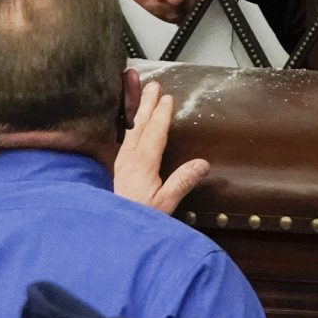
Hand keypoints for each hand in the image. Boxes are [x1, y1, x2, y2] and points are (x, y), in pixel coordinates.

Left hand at [114, 80, 209, 212]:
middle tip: (153, 85)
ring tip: (141, 94)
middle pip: (139, 125)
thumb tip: (202, 164)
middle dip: (146, 104)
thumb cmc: (141, 217)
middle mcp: (129, 160)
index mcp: (142, 164)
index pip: (154, 133)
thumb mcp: (166, 203)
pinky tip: (131, 122)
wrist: (116, 231)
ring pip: (129, 130)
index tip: (167, 98)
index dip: (161, 115)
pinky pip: (124, 138)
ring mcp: (121, 163)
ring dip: (136, 111)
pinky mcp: (118, 168)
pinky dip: (129, 124)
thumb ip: (182, 182)